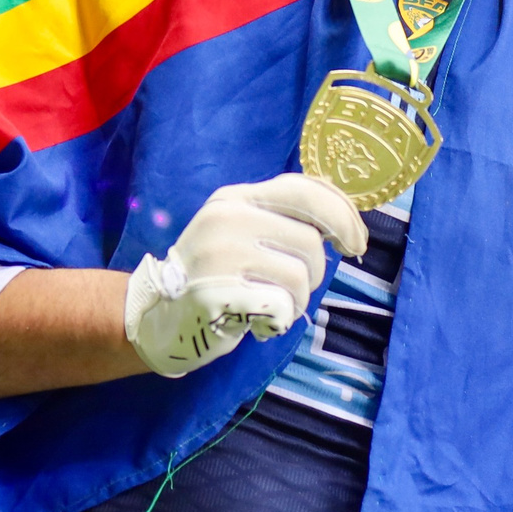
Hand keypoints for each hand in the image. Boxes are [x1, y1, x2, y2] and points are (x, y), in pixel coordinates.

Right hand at [125, 174, 365, 377]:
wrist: (156, 318)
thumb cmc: (214, 277)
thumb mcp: (240, 232)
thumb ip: (281, 220)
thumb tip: (343, 224)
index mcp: (235, 198)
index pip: (304, 190)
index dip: (341, 215)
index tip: (356, 242)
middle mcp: (227, 219)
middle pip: (309, 241)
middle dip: (317, 272)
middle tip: (298, 288)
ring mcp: (220, 256)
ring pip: (300, 278)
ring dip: (297, 301)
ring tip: (270, 306)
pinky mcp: (218, 294)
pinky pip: (282, 307)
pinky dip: (280, 320)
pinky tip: (257, 321)